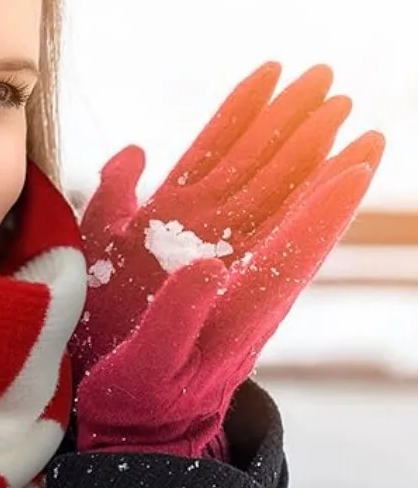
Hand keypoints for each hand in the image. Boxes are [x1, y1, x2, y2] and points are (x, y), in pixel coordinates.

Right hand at [70, 62, 361, 385]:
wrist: (125, 401)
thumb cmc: (139, 394)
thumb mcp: (153, 369)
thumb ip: (176, 319)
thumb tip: (207, 264)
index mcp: (238, 301)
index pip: (295, 242)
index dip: (327, 198)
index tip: (363, 154)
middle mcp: (228, 261)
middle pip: (277, 189)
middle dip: (307, 139)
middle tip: (336, 91)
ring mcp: (200, 237)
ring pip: (247, 171)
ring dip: (278, 128)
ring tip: (308, 87)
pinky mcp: (169, 228)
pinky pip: (202, 171)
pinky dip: (224, 137)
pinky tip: (243, 111)